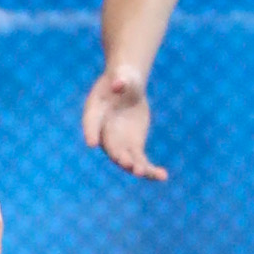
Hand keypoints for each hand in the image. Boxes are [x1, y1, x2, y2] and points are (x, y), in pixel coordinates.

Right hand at [82, 62, 163, 181]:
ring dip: (137, 168)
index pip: (91, 124)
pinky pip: (142, 162)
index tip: (92, 143)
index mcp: (94, 113)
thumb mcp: (121, 76)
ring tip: (145, 173)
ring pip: (127, 161)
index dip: (91, 133)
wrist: (128, 86)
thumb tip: (118, 85)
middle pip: (111, 148)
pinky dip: (151, 171)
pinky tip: (163, 176)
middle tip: (128, 164)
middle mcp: (104, 134)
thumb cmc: (121, 78)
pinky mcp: (134, 147)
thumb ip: (120, 81)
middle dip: (119, 157)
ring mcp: (120, 143)